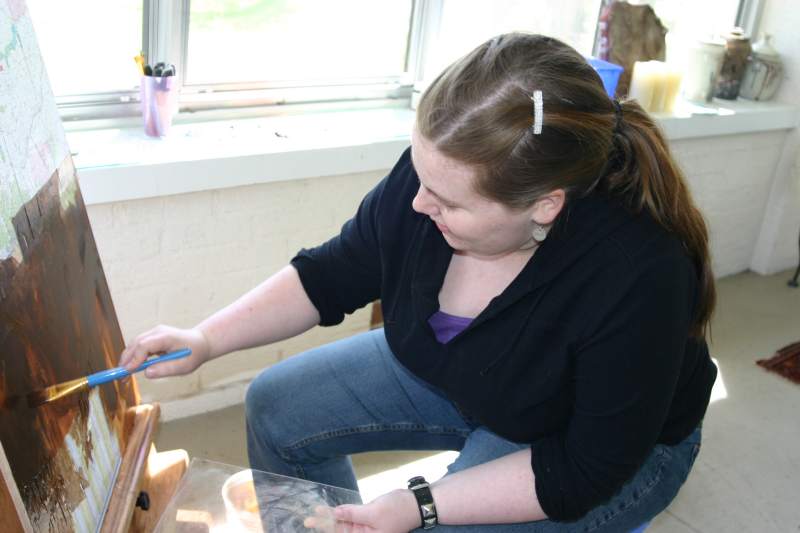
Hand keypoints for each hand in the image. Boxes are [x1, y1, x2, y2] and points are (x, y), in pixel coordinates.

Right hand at [119, 325, 210, 377]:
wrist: (201, 343)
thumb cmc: (194, 354)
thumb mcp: (184, 366)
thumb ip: (166, 369)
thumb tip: (146, 373)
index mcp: (166, 337)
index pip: (145, 345)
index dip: (134, 358)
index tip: (127, 372)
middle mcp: (158, 332)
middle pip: (136, 343)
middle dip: (126, 359)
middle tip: (120, 376)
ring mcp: (154, 332)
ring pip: (135, 344)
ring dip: (127, 358)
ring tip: (123, 374)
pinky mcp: (153, 337)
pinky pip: (139, 345)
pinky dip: (133, 356)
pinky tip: (131, 368)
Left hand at [304, 489, 420, 532]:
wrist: (416, 504)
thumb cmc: (398, 510)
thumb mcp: (374, 512)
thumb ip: (353, 513)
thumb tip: (335, 512)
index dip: (327, 529)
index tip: (312, 524)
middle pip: (341, 531)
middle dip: (325, 525)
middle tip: (307, 520)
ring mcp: (366, 527)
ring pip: (344, 523)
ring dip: (330, 518)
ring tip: (314, 514)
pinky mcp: (367, 518)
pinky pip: (351, 516)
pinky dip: (341, 513)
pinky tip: (330, 511)